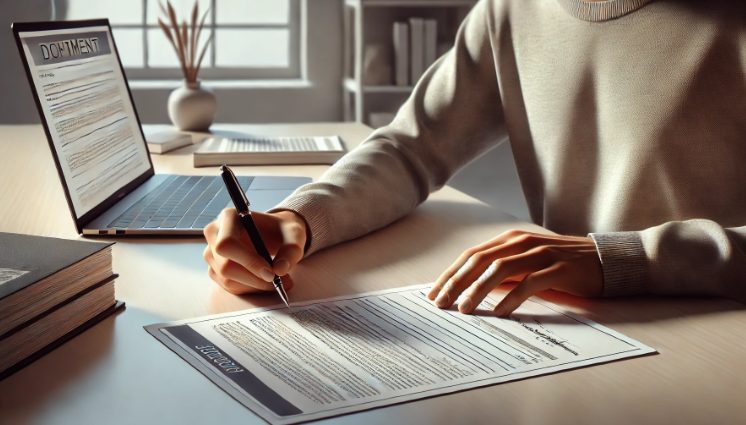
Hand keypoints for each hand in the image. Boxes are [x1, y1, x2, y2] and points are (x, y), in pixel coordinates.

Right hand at [203, 209, 307, 294]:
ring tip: (277, 281)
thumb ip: (291, 250)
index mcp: (229, 217)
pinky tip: (264, 283)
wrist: (275, 233)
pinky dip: (249, 289)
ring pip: (227, 279)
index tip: (271, 272)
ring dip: (254, 286)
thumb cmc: (281, 230)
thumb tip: (280, 270)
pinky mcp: (215, 268)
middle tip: (278, 281)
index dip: (248, 261)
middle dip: (254, 278)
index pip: (227, 244)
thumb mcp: (294, 234)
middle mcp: (214, 234)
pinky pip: (229, 286)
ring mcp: (211, 253)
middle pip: (225, 266)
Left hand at [427, 230, 602, 316]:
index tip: (434, 293)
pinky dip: (511, 297)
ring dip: (478, 290)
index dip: (451, 274)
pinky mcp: (559, 269)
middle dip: (457, 283)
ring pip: (500, 269)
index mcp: (510, 240)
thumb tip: (469, 290)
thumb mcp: (527, 263)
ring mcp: (541, 253)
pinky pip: (530, 282)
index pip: (472, 256)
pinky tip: (499, 311)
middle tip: (442, 304)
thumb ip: (501, 272)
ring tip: (464, 309)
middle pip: (480, 261)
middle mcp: (522, 242)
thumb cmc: (561, 264)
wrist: (605, 260)